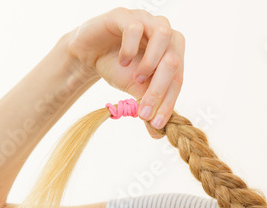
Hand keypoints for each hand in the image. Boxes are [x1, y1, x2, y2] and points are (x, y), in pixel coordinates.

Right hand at [67, 7, 184, 138]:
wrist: (88, 54)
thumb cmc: (117, 69)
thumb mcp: (135, 91)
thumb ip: (148, 106)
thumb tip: (158, 134)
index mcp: (173, 52)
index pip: (178, 78)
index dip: (169, 103)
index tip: (157, 124)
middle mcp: (164, 33)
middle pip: (174, 60)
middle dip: (159, 90)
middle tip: (143, 111)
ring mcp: (146, 20)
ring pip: (163, 35)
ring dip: (151, 63)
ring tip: (136, 78)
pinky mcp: (125, 15)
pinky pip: (135, 27)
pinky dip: (130, 47)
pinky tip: (122, 60)